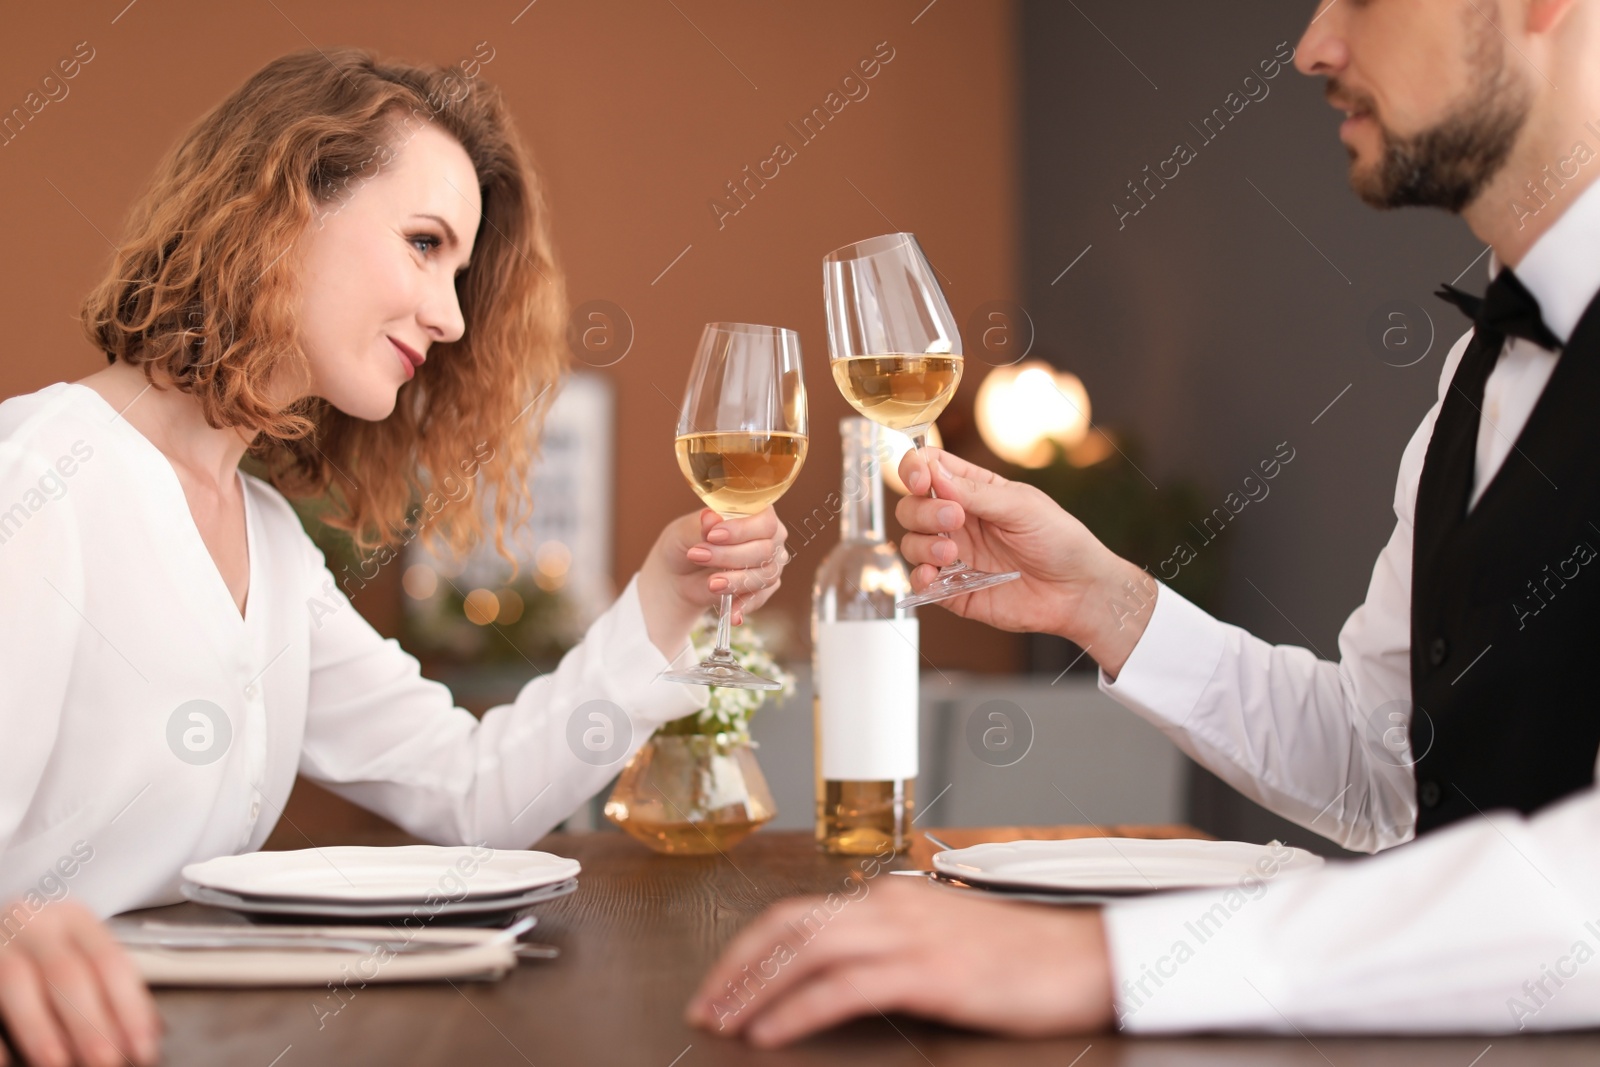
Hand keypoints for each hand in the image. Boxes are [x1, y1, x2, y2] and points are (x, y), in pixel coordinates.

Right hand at [0, 900, 159, 1066]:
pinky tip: (7, 1061)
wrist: (0, 927)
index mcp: (75, 920)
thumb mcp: (78, 951)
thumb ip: (111, 986)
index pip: (110, 963)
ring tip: (59, 1063)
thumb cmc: (41, 947)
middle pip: (69, 974)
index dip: (130, 1008)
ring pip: (19, 981)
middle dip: (90, 1024)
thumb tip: (151, 1032)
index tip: (143, 1047)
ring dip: (41, 1029)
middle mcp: (37, 924)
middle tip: (106, 1061)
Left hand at [637, 506, 788, 656]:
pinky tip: (730, 612)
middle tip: (699, 556)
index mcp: (755, 513)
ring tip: (710, 584)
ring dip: (736, 581)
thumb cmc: (685, 543)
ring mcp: (769, 563)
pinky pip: (760, 597)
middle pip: (765, 549)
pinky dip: (743, 605)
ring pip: (765, 575)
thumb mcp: (685, 531)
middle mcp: (769, 536)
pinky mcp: (763, 588)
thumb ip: (701, 526)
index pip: (764, 520)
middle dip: (729, 556)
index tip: (713, 536)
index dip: (741, 530)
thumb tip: (711, 518)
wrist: (678, 574)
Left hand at [684, 877, 1114, 1046]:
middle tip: (703, 1008)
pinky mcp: (928, 970)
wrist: (1085, 960)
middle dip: (735, 967)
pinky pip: (844, 986)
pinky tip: (773, 1031)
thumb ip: (887, 950)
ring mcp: (908, 935)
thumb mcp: (940, 944)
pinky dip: (798, 1008)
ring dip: (755, 989)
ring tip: (725, 1023)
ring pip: (806, 951)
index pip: (796, 915)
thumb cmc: (1019, 959)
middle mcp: (889, 905)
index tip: (718, 985)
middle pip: (787, 926)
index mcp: (888, 898)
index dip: (748, 950)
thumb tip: (831, 979)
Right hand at [895, 447, 1156, 677]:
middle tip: (954, 519)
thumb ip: (974, 492)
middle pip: (912, 506)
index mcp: (973, 491)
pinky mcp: (955, 590)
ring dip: (922, 545)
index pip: (928, 468)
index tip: (921, 480)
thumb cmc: (1060, 540)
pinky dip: (919, 578)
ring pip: (911, 543)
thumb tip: (931, 471)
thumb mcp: (1022, 506)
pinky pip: (921, 583)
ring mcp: (954, 556)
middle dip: (923, 511)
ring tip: (951, 554)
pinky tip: (935, 576)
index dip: (913, 470)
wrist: (1079, 591)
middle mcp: (958, 522)